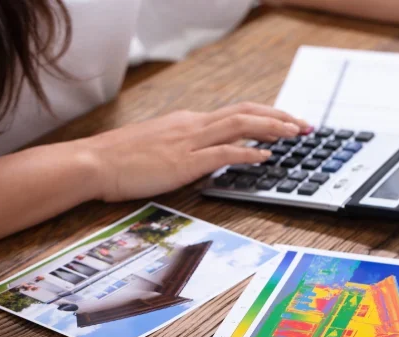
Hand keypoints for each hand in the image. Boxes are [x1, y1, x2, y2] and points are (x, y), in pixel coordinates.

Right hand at [79, 102, 309, 201]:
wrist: (93, 163)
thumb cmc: (121, 158)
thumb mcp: (161, 145)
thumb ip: (188, 146)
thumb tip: (212, 154)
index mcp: (189, 121)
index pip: (238, 112)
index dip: (267, 115)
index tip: (288, 121)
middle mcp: (193, 125)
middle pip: (247, 112)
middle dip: (280, 116)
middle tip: (305, 125)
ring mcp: (189, 141)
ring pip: (240, 125)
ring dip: (273, 128)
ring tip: (296, 133)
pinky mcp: (183, 162)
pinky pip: (223, 152)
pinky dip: (248, 152)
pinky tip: (266, 155)